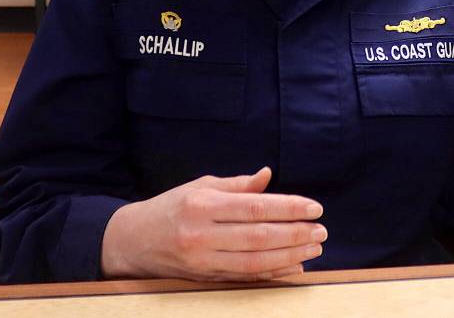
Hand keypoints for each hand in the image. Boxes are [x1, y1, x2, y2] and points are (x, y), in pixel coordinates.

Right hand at [100, 167, 326, 281]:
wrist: (132, 241)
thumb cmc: (171, 207)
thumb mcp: (200, 187)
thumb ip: (237, 185)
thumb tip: (268, 175)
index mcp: (203, 204)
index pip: (255, 207)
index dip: (288, 208)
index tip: (314, 207)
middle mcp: (202, 233)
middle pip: (259, 236)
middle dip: (296, 233)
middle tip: (321, 230)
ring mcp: (203, 259)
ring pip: (256, 260)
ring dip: (291, 255)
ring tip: (315, 247)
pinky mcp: (205, 277)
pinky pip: (246, 277)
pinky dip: (274, 272)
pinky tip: (295, 265)